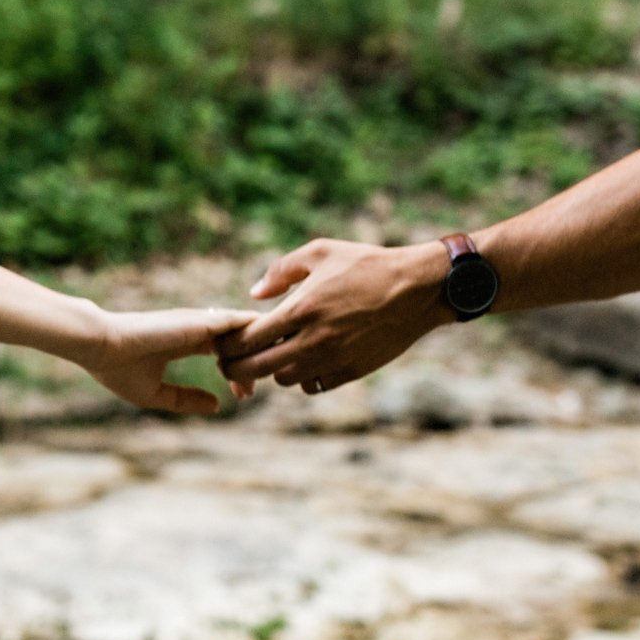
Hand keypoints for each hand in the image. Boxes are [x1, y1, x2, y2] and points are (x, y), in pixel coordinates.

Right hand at [86, 307, 262, 414]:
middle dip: (254, 364)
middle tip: (255, 390)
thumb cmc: (119, 370)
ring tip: (279, 365)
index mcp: (185, 342)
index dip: (238, 373)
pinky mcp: (203, 321)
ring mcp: (201, 322)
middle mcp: (197, 328)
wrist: (101, 346)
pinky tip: (275, 347)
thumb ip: (186, 399)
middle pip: (240, 342)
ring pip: (246, 329)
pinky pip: (243, 323)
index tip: (242, 395)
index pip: (224, 353)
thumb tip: (217, 406)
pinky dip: (261, 334)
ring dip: (263, 347)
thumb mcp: (157, 393)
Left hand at [216, 239, 454, 394]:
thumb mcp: (321, 252)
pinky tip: (304, 360)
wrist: (416, 289)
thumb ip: (281, 271)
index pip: (246, 340)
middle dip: (236, 368)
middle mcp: (313, 341)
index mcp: (300, 310)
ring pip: (284, 380)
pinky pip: (313, 386)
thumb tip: (254, 294)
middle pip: (257, 369)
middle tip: (231, 363)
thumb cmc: (367, 265)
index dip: (226, 346)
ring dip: (274, 369)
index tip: (222, 344)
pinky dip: (303, 377)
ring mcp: (333, 360)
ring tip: (275, 353)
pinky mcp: (351, 372)